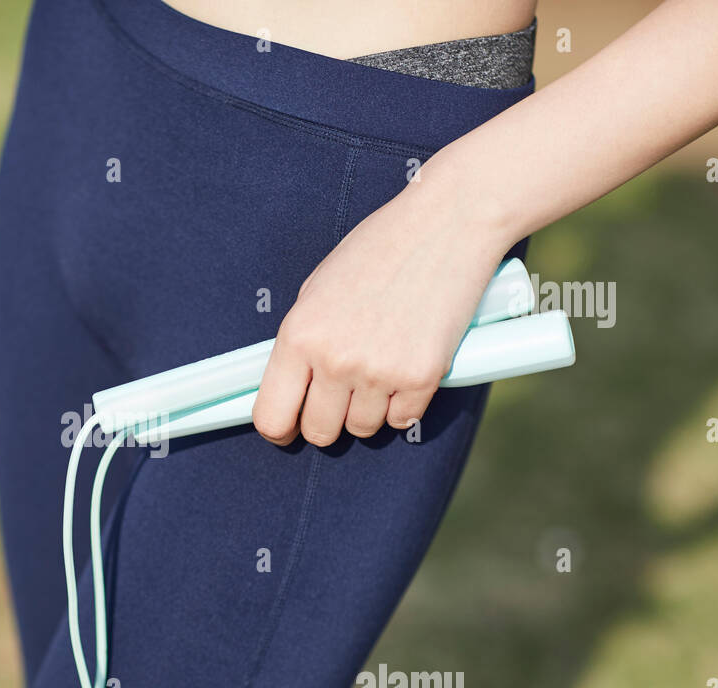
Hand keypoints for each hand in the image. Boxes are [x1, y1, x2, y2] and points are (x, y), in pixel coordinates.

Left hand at [252, 168, 511, 445]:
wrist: (446, 224)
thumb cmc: (379, 251)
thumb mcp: (318, 290)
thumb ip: (301, 343)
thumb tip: (290, 392)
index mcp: (299, 335)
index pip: (272, 417)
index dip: (280, 429)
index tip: (290, 428)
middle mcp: (334, 359)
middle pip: (319, 432)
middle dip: (327, 421)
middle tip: (341, 396)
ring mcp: (378, 371)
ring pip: (362, 429)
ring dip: (368, 410)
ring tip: (379, 369)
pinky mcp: (421, 377)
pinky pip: (402, 420)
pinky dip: (403, 404)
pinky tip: (406, 369)